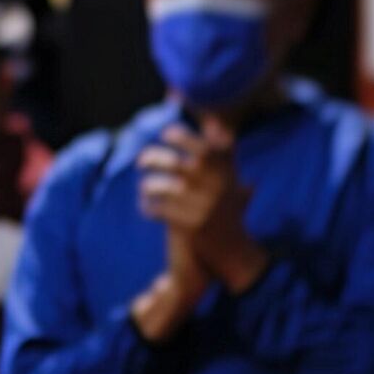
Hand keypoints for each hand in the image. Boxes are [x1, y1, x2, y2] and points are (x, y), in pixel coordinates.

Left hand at [138, 121, 266, 291]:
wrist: (232, 251)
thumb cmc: (227, 212)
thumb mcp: (230, 181)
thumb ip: (223, 153)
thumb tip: (214, 122)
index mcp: (227, 174)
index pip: (204, 148)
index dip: (184, 137)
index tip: (166, 133)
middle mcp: (217, 187)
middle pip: (180, 166)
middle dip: (157, 159)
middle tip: (141, 160)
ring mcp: (204, 206)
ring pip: (167, 188)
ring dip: (150, 186)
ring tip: (144, 186)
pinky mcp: (191, 226)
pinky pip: (161, 211)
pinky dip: (150, 207)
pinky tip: (146, 207)